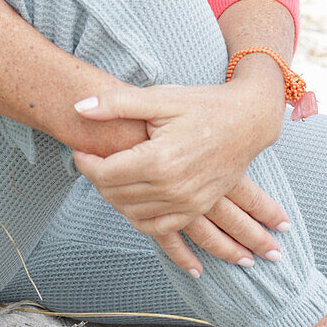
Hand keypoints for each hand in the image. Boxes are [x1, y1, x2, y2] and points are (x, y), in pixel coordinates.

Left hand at [71, 83, 289, 276]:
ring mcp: (186, 203)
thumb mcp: (159, 98)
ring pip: (132, 214)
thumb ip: (116, 103)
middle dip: (97, 178)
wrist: (247, 120)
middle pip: (115, 195)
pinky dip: (138, 218)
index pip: (104, 173)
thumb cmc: (202, 105)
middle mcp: (172, 189)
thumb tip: (78, 109)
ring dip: (114, 198)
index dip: (85, 162)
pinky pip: (158, 228)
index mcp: (158, 160)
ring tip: (110, 175)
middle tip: (93, 158)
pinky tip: (130, 204)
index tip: (80, 148)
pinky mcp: (196, 209)